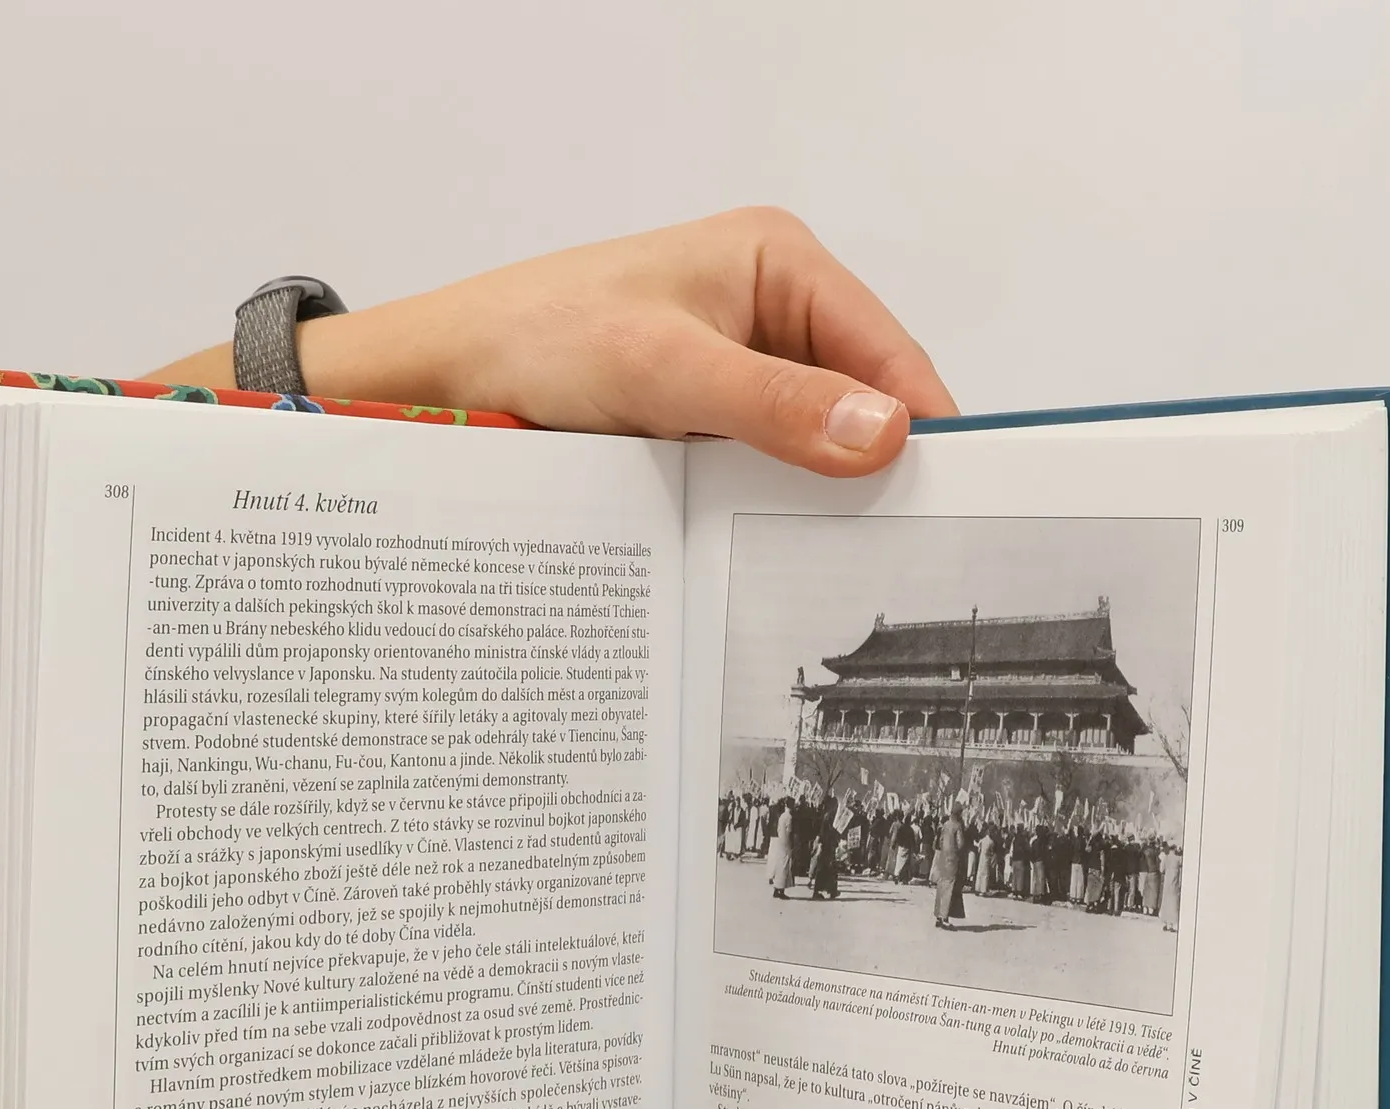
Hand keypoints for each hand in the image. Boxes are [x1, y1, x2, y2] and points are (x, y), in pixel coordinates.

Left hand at [156, 207, 958, 477]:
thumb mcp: (664, 367)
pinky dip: (766, 507)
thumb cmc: (538, 339)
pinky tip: (766, 551)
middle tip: (885, 555)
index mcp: (779, 263)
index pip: (889, 353)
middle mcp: (769, 312)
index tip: (945, 507)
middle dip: (869, 473)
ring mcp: (737, 372)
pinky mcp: (705, 423)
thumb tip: (883, 434)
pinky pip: (762, 469)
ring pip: (811, 447)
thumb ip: (776, 402)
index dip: (921, 429)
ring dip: (812, 498)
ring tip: (827, 564)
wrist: (444, 379)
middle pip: (860, 405)